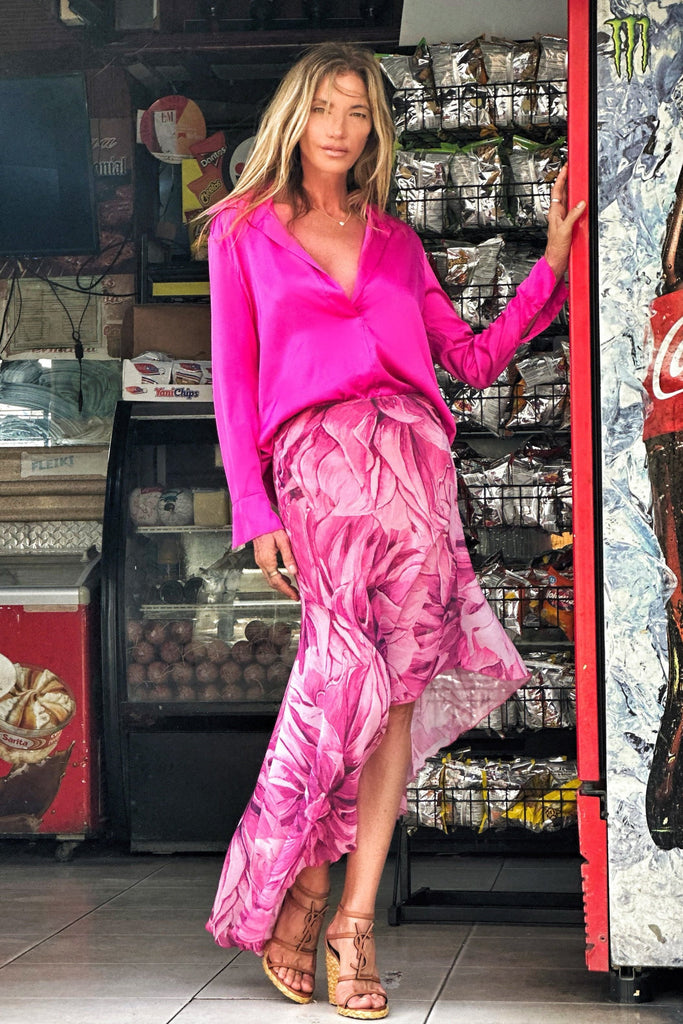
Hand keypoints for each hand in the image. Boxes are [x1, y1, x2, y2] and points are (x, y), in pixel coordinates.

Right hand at [253, 529, 299, 600]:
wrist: (257, 520)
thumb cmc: (270, 527)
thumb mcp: (283, 541)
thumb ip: (288, 557)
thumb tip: (294, 572)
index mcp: (267, 560)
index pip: (277, 581)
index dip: (286, 590)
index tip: (294, 596)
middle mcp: (262, 563)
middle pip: (272, 583)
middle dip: (284, 590)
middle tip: (294, 595)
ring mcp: (260, 561)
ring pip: (270, 578)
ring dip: (280, 585)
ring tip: (291, 588)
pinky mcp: (260, 558)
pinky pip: (268, 573)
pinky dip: (276, 578)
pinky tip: (284, 577)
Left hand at [543, 165, 585, 279]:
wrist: (556, 262)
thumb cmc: (556, 249)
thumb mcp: (565, 230)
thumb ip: (572, 216)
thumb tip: (581, 203)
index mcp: (554, 213)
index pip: (557, 190)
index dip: (561, 177)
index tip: (566, 166)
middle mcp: (558, 214)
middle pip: (563, 192)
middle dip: (568, 179)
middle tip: (573, 168)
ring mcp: (564, 219)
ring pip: (569, 200)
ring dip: (573, 190)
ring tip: (577, 180)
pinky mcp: (569, 225)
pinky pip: (575, 210)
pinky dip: (579, 203)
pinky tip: (583, 201)